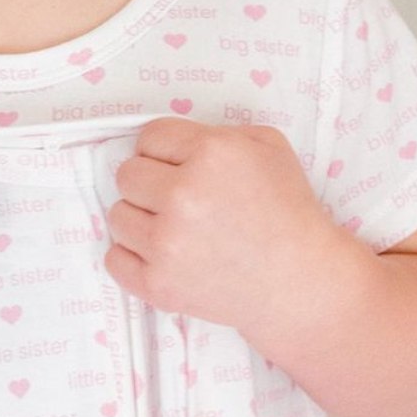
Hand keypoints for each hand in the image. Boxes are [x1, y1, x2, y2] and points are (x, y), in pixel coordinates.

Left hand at [105, 118, 345, 343]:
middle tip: (180, 200)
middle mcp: (183, 194)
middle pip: (127, 175)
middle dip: (150, 184)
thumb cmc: (288, 211)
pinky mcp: (159, 284)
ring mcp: (167, 243)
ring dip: (141, 220)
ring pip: (117, 215)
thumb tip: (170, 142)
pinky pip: (114, 259)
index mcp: (210, 153)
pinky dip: (133, 258)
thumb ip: (215, 132)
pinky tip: (164, 255)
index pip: (149, 136)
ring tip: (177, 230)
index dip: (164, 151)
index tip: (178, 167)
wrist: (301, 282)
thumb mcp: (267, 146)